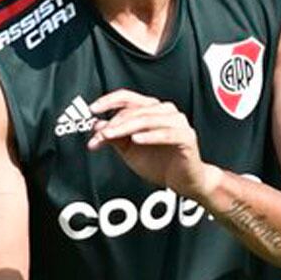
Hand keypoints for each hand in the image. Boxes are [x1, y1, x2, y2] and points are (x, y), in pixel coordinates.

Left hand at [87, 90, 216, 198]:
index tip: (93, 109)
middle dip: (113, 124)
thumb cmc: (161, 163)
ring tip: (111, 136)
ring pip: (147, 119)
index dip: (109, 101)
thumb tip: (98, 126)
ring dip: (126, 128)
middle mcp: (166, 111)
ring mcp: (178, 123)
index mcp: (152, 109)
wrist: (183, 181)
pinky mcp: (186, 137)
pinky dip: (150, 136)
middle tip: (99, 136)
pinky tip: (137, 139)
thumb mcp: (130, 151)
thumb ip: (115, 137)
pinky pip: (166, 134)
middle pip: (135, 110)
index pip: (128, 98)